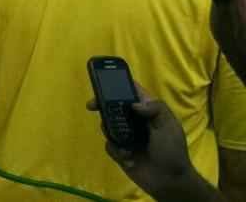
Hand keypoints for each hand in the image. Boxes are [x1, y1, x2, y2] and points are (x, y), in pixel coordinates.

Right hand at [86, 85, 218, 201]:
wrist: (169, 181)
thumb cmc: (172, 151)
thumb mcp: (169, 126)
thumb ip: (156, 109)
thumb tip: (134, 104)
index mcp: (148, 111)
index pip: (133, 92)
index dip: (119, 84)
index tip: (104, 82)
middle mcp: (135, 121)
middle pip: (114, 107)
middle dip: (102, 106)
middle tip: (92, 105)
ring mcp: (127, 136)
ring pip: (108, 126)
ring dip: (112, 134)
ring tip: (125, 145)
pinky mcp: (120, 151)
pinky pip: (109, 145)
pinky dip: (117, 150)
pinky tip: (128, 157)